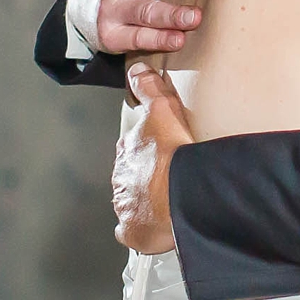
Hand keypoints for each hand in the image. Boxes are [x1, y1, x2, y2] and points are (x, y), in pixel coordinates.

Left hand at [111, 63, 194, 254]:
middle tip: (168, 178)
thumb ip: (149, 90)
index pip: (133, 147)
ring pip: (131, 201)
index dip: (146, 149)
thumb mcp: (163, 111)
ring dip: (145, 201)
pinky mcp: (131, 230)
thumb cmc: (173, 156)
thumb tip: (135, 69)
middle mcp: (121, 178)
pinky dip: (139, 228)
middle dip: (145, 177)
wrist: (178, 196)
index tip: (160, 152)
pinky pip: (131, 230)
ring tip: (166, 203)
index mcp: (128, 151)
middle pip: (132, 176)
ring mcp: (124, 205)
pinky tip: (152, 226)